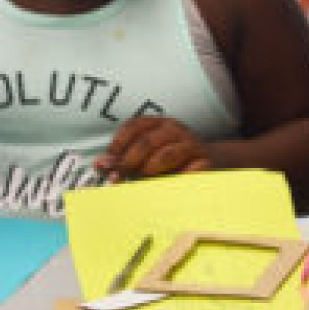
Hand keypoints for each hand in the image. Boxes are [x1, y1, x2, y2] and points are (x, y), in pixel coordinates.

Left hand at [97, 114, 214, 181]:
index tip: (107, 162)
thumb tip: (100, 164)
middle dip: (129, 161)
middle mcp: (175, 129)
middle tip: (118, 177)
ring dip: (149, 170)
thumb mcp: (146, 153)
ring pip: (166, 155)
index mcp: (159, 123)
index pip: (134, 126)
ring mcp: (191, 144)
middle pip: (147, 142)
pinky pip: (187, 171)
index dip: (117, 144)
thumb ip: (123, 158)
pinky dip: (173, 179)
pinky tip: (165, 187)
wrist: (208, 160)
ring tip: (143, 179)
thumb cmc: (170, 158)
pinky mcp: (205, 161)